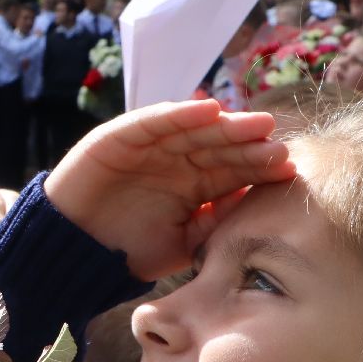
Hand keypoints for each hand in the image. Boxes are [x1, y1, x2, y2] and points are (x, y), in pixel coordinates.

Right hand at [44, 99, 293, 279]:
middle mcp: (176, 161)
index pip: (233, 172)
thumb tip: (251, 204)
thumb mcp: (182, 244)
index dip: (259, 168)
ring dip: (225, 124)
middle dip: (248, 144)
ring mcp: (151, 146)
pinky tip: (208, 110)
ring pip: (194, 130)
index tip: (289, 169)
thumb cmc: (126, 251)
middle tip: (277, 143)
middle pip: (220, 147)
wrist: (73, 252)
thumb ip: (213, 225)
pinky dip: (180, 113)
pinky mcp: (122, 135)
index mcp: (194, 186)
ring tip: (255, 124)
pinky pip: (155, 120)